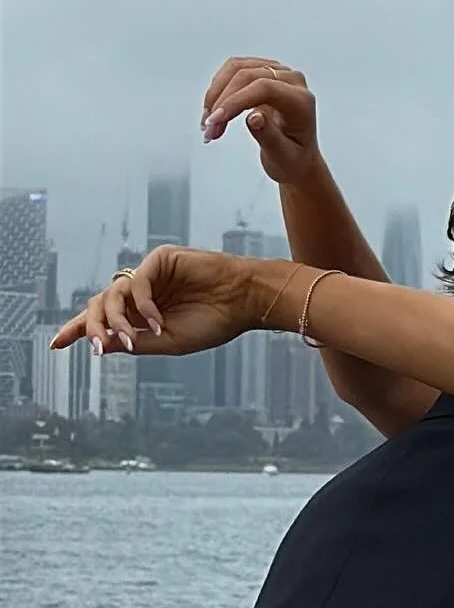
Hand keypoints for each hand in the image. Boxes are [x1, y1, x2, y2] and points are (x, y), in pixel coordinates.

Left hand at [50, 247, 264, 358]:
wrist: (244, 303)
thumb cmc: (214, 323)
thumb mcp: (170, 343)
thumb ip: (136, 343)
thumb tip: (101, 344)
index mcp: (142, 314)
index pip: (102, 320)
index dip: (77, 330)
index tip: (55, 344)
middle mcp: (140, 293)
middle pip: (98, 305)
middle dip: (91, 327)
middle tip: (95, 347)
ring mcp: (148, 276)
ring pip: (111, 295)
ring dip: (115, 320)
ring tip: (130, 341)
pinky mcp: (159, 260)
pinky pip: (136, 284)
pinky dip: (142, 306)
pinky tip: (156, 323)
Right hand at [201, 55, 321, 187]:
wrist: (298, 158)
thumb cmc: (293, 161)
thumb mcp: (283, 158)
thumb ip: (269, 137)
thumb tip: (254, 117)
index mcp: (301, 101)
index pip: (265, 88)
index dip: (236, 100)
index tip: (215, 120)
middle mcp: (292, 81)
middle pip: (247, 75)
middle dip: (222, 101)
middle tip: (208, 129)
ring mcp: (277, 72)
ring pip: (236, 69)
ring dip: (216, 94)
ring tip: (208, 124)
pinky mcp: (263, 71)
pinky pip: (233, 71)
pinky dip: (219, 90)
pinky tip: (213, 112)